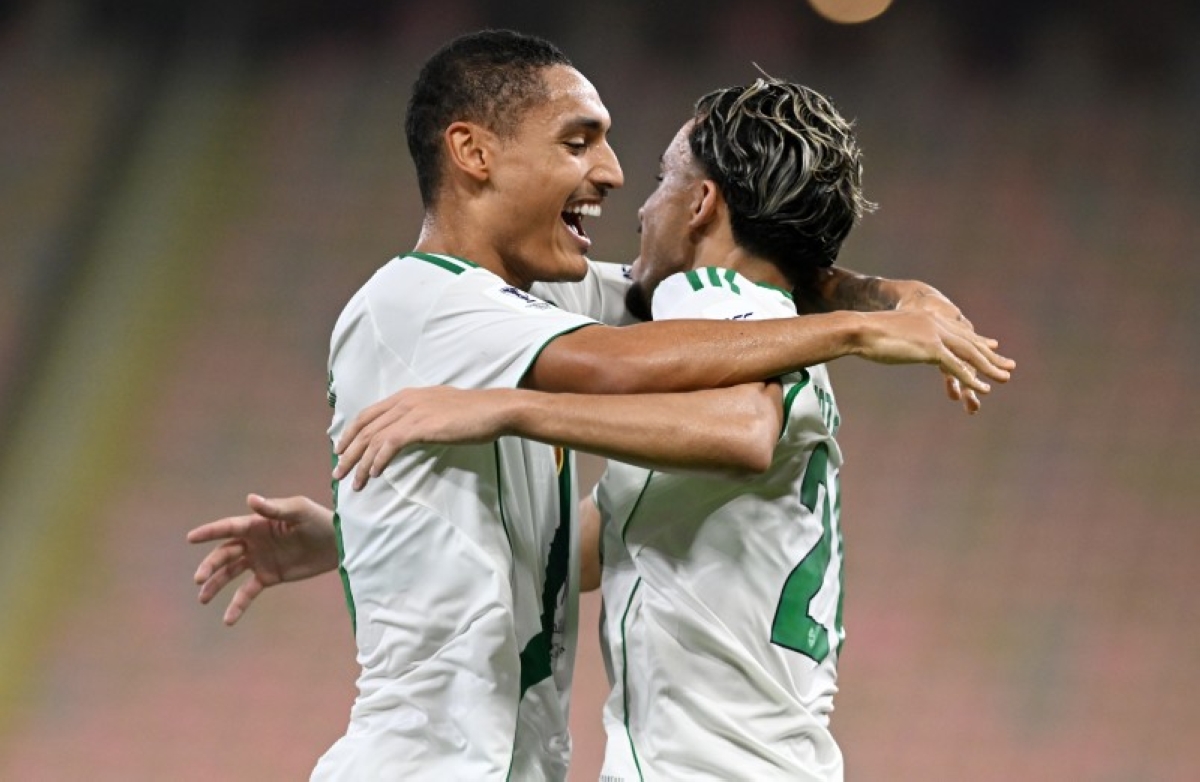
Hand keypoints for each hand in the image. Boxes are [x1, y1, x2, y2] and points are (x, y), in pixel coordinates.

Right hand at [187, 494, 338, 624]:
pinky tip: (228, 620)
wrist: (339, 543)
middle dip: (210, 565)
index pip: (228, 528)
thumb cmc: (320, 520)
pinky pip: (248, 592)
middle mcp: (254, 542)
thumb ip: (274, 509)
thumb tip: (250, 499)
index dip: (210, 532)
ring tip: (203, 598)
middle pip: (225, 553)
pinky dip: (237, 605)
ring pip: (230, 573)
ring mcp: (260, 560)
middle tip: (199, 579)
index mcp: (257, 524)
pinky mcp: (269, 576)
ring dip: (216, 585)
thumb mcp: (299, 511)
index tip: (190, 537)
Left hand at [334, 386, 515, 490]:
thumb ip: (420, 418)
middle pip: (365, 428)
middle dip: (348, 453)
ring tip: (354, 483)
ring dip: (360, 463)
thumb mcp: (439, 410)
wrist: (494, 410)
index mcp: (406, 396)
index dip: (350, 434)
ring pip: (374, 439)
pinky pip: (390, 445)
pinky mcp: (421, 426)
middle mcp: (404, 401)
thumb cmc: (473, 413)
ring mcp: (412, 412)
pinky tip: (375, 474)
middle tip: (338, 474)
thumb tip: (410, 433)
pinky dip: (379, 461)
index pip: (368, 414)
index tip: (341, 451)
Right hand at [856, 308, 1013, 402]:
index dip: (978, 340)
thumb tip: (894, 341)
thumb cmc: (865, 333)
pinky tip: (982, 388)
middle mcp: (936, 324)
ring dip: (989, 368)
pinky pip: (957, 366)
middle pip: (970, 342)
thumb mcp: (888, 333)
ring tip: (1004, 378)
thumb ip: (900, 336)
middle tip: (1009, 366)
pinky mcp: (931, 348)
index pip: (959, 331)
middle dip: (991, 356)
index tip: (993, 346)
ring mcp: (934, 335)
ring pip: (970, 354)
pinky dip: (971, 378)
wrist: (859, 329)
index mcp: (927, 319)